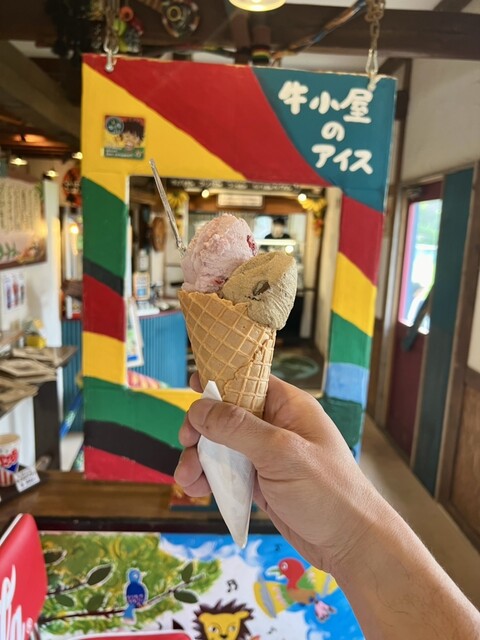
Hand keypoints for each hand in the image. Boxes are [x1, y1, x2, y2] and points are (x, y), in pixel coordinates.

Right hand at [174, 374, 382, 571]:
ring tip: (186, 479)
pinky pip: (226, 471)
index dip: (220, 382)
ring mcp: (266, 455)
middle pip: (227, 415)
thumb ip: (237, 428)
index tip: (193, 386)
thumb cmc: (326, 490)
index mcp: (288, 406)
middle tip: (186, 441)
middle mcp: (275, 426)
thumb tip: (199, 408)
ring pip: (222, 446)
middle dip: (202, 428)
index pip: (248, 381)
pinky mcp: (260, 481)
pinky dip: (209, 478)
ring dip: (199, 458)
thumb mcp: (280, 453)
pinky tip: (196, 489)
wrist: (349, 544)